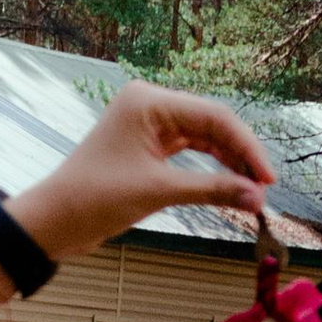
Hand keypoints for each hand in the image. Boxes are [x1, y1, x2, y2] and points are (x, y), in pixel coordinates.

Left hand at [5, 84, 275, 267]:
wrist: (54, 221)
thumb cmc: (94, 198)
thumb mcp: (158, 192)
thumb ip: (213, 190)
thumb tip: (257, 198)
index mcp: (149, 101)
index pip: (213, 117)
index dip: (246, 147)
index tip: (268, 178)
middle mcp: (150, 105)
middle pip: (211, 124)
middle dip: (239, 156)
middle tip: (263, 189)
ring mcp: (148, 125)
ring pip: (203, 139)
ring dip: (228, 163)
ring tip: (252, 192)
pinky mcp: (147, 146)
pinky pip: (188, 152)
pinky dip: (210, 170)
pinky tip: (231, 186)